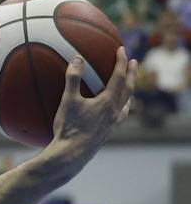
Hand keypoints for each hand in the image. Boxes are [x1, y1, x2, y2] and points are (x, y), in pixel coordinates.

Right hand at [47, 48, 136, 165]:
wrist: (72, 154)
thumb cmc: (69, 127)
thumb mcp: (68, 100)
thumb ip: (72, 78)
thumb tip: (77, 58)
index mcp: (108, 102)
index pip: (119, 77)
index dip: (121, 62)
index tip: (122, 49)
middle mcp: (115, 112)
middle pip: (128, 89)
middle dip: (132, 74)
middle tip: (134, 62)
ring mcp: (113, 123)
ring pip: (127, 103)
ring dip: (129, 91)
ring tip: (129, 85)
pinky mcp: (108, 131)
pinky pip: (121, 114)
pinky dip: (122, 106)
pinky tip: (115, 110)